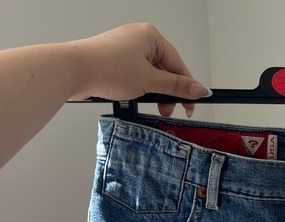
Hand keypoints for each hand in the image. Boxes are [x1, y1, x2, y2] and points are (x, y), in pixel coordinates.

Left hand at [69, 23, 210, 116]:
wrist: (73, 70)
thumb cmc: (106, 67)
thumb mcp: (150, 81)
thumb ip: (177, 87)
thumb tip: (199, 90)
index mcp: (151, 36)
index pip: (178, 65)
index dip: (186, 88)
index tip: (191, 104)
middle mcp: (138, 39)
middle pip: (165, 70)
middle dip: (167, 93)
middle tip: (168, 110)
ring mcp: (125, 49)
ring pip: (150, 75)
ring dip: (153, 93)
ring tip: (150, 105)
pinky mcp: (114, 60)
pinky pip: (136, 76)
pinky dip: (139, 89)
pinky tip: (135, 97)